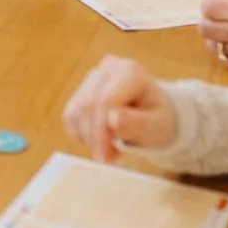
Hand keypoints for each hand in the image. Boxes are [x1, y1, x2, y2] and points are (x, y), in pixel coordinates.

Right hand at [63, 57, 177, 161]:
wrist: (153, 113)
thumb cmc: (158, 118)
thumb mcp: (158, 126)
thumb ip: (137, 123)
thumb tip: (112, 119)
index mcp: (129, 71)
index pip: (105, 100)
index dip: (102, 131)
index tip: (109, 157)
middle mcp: (108, 67)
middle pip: (88, 104)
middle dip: (95, 137)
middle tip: (108, 159)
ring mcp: (92, 76)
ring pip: (76, 110)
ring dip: (88, 137)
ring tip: (109, 149)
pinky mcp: (81, 89)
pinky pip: (70, 115)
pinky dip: (81, 133)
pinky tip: (100, 139)